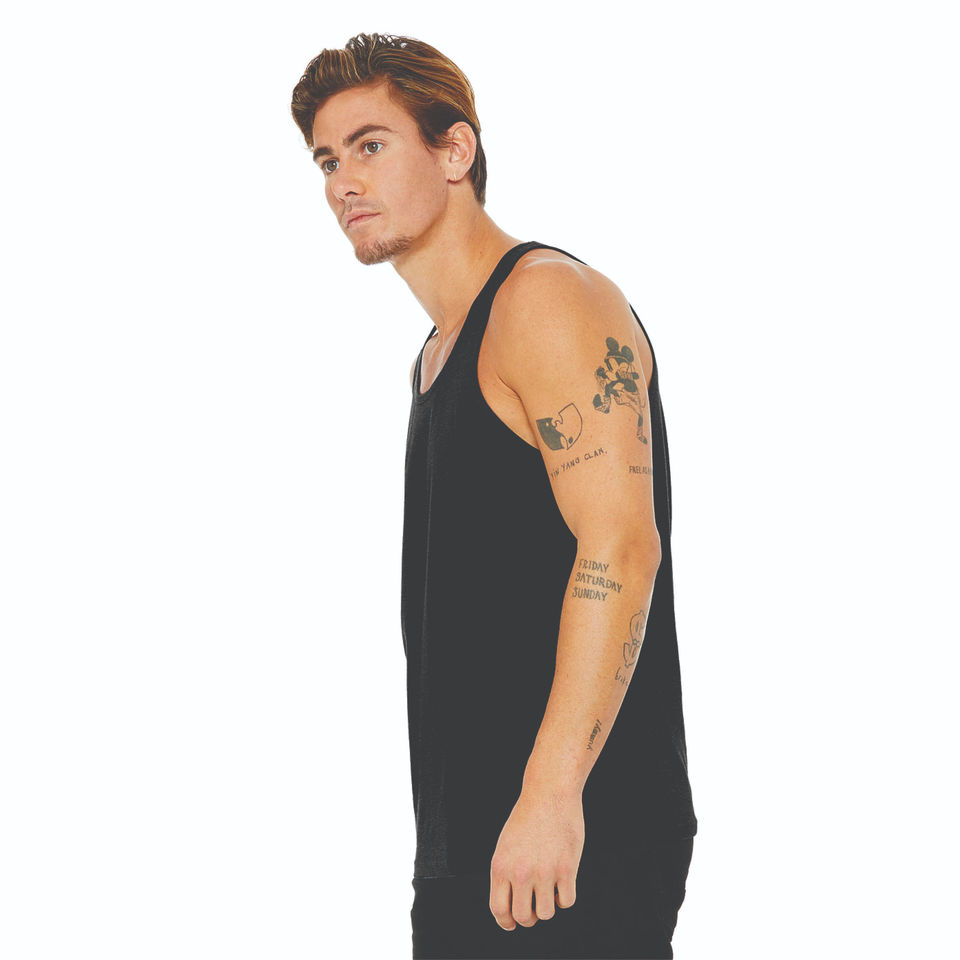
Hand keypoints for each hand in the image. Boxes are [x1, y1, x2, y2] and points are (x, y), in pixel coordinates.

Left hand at [488, 786, 584, 930]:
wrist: (548, 793)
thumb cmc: (527, 818)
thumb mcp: (506, 845)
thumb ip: (506, 874)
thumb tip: (512, 906)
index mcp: (500, 866)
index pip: (499, 910)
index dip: (506, 922)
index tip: (513, 922)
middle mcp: (520, 872)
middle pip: (524, 917)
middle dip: (530, 917)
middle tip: (535, 907)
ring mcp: (544, 871)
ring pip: (547, 913)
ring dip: (548, 906)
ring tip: (549, 890)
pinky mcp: (566, 868)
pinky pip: (567, 901)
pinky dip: (565, 897)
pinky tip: (563, 882)